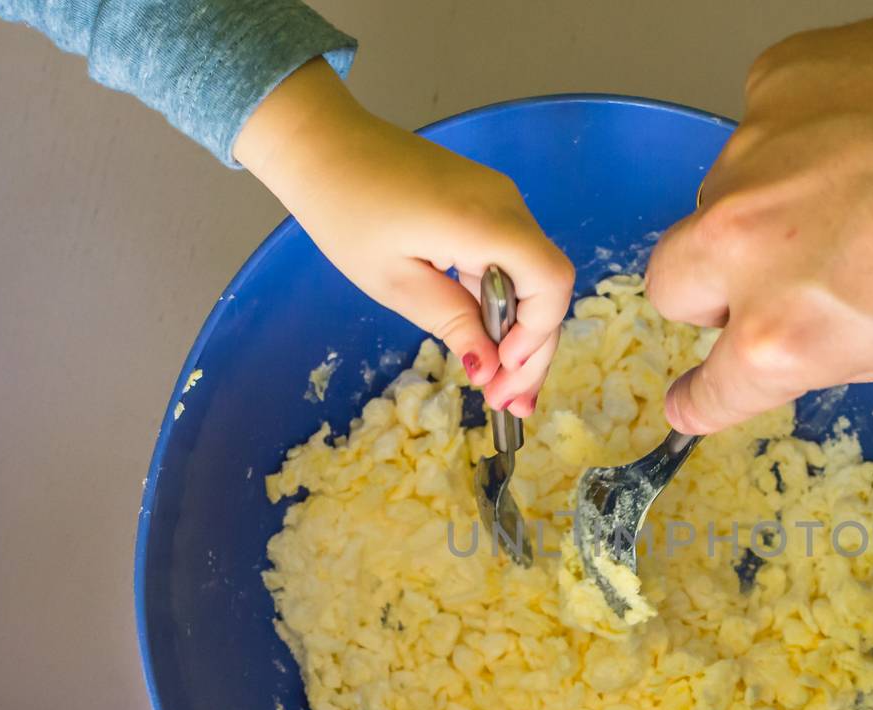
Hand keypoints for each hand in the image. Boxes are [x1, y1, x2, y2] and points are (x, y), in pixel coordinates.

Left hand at [234, 60, 574, 416]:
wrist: (322, 144)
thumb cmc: (346, 210)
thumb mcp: (394, 282)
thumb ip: (451, 322)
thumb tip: (490, 367)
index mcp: (484, 223)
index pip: (551, 284)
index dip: (537, 335)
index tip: (502, 371)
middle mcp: (506, 205)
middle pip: (548, 287)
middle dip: (532, 350)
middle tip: (507, 402)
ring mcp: (499, 200)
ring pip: (532, 278)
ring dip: (520, 333)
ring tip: (498, 385)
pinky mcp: (486, 203)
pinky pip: (511, 261)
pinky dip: (503, 304)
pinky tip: (487, 341)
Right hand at [647, 0, 872, 433]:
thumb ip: (830, 354)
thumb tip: (785, 356)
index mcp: (786, 333)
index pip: (706, 391)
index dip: (707, 398)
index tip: (699, 399)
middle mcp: (747, 242)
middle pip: (672, 286)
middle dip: (713, 296)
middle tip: (784, 284)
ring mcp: (754, 152)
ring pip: (719, 198)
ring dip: (764, 211)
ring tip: (864, 194)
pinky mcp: (776, 78)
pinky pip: (761, 127)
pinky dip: (800, 140)